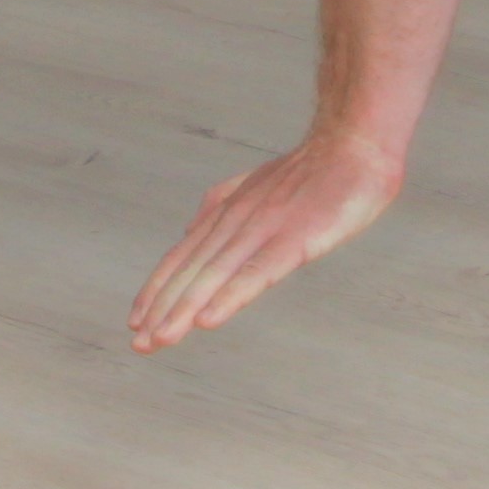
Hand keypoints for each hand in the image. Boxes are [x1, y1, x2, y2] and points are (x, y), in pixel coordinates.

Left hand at [127, 131, 401, 350]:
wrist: (353, 144)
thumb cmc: (312, 170)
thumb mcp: (256, 185)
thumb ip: (221, 206)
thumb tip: (189, 231)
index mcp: (228, 212)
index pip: (183, 256)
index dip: (157, 289)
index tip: (135, 320)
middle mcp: (237, 221)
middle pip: (191, 271)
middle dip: (161, 309)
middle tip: (139, 344)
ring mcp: (263, 229)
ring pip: (214, 275)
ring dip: (183, 309)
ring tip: (161, 339)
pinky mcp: (293, 239)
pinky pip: (256, 273)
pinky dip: (229, 297)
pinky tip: (208, 320)